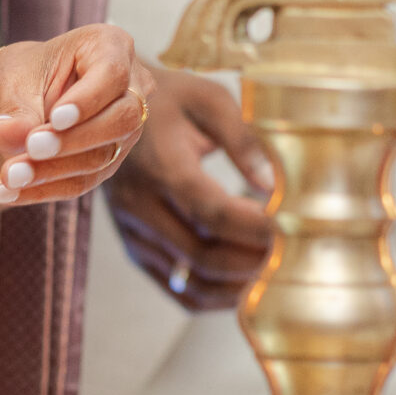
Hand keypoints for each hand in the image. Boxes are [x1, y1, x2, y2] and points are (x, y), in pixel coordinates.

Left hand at [0, 24, 150, 208]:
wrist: (19, 98)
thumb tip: (4, 135)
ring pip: (103, 156)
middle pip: (121, 119)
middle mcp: (131, 86)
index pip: (112, 74)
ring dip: (52, 171)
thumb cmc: (22, 75)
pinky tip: (9, 193)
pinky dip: (44, 189)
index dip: (87, 100)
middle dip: (73, 141)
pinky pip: (83, 181)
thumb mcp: (11, 81)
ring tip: (8, 177)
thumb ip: (12, 109)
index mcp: (110, 46)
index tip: (55, 119)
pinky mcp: (110, 159)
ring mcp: (125, 127)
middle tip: (30, 149)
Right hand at [105, 65, 272, 309]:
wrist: (104, 109)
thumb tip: (273, 185)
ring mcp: (133, 231)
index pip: (212, 212)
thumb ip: (243, 140)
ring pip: (190, 280)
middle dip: (253, 261)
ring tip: (272, 270)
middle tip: (291, 253)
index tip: (291, 227)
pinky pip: (175, 288)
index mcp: (161, 165)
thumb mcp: (208, 100)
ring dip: (236, 285)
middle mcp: (140, 205)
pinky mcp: (134, 246)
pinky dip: (213, 295)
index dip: (255, 228)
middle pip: (203, 254)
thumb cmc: (167, 98)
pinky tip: (242, 284)